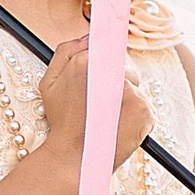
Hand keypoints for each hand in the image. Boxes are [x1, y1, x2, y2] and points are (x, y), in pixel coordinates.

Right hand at [37, 34, 150, 175]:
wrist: (74, 158)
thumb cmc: (61, 121)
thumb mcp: (50, 82)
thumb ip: (66, 51)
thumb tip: (89, 35)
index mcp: (85, 61)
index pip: (107, 46)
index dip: (107, 57)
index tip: (108, 59)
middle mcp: (111, 72)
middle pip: (123, 65)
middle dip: (115, 79)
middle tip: (99, 103)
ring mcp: (131, 91)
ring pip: (134, 84)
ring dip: (125, 97)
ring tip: (106, 116)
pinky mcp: (144, 109)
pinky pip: (143, 104)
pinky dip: (134, 114)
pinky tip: (117, 125)